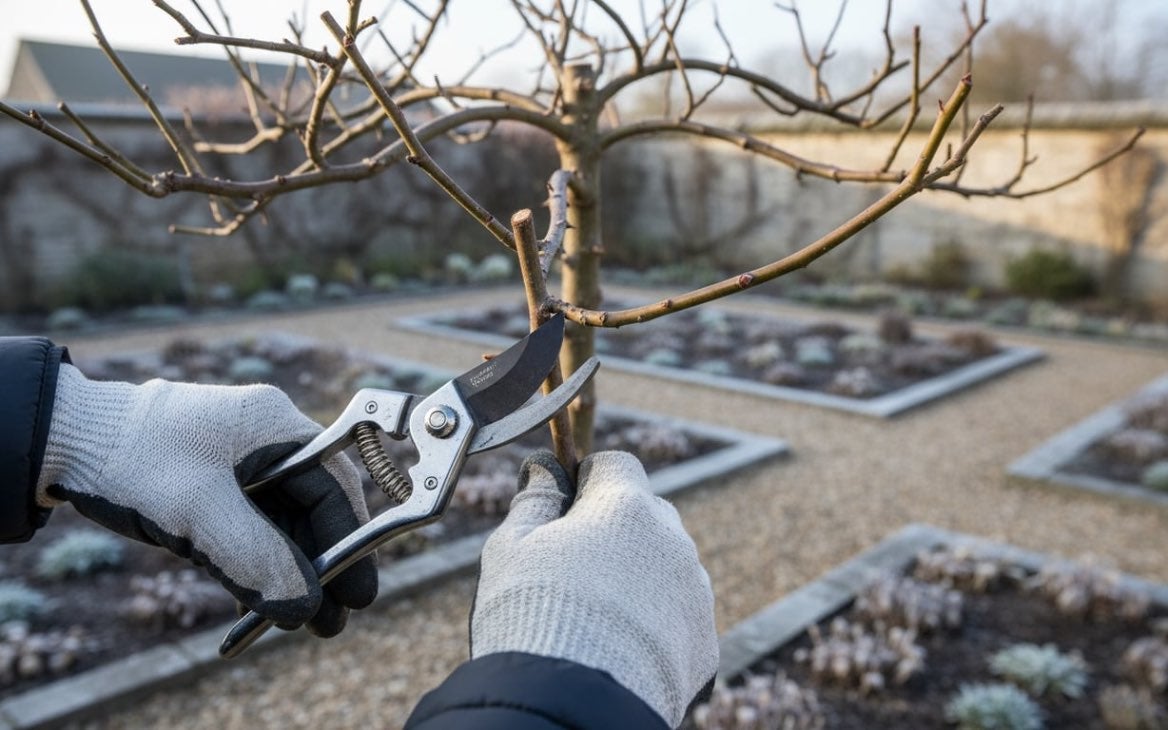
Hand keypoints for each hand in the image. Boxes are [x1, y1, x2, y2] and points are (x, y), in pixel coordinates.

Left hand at [35, 364, 377, 635]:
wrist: (61, 440)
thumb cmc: (132, 459)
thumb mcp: (200, 513)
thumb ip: (258, 558)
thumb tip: (307, 606)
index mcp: (276, 425)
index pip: (334, 488)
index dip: (349, 542)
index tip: (357, 592)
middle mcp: (266, 439)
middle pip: (313, 507)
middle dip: (321, 565)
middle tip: (331, 618)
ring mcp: (239, 460)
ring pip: (282, 521)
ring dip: (290, 570)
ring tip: (302, 621)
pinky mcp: (214, 481)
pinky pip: (250, 525)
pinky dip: (256, 561)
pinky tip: (258, 601)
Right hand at [471, 450, 717, 727]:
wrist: (569, 706)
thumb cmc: (531, 618)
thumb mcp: (510, 549)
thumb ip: (534, 500)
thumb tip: (544, 469)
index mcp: (625, 506)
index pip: (616, 464)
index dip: (588, 480)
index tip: (567, 507)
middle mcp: (672, 540)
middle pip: (646, 514)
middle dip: (615, 529)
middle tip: (574, 568)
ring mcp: (695, 591)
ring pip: (668, 566)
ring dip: (639, 577)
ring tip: (595, 618)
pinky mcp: (704, 641)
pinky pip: (680, 616)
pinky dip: (656, 624)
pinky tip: (621, 649)